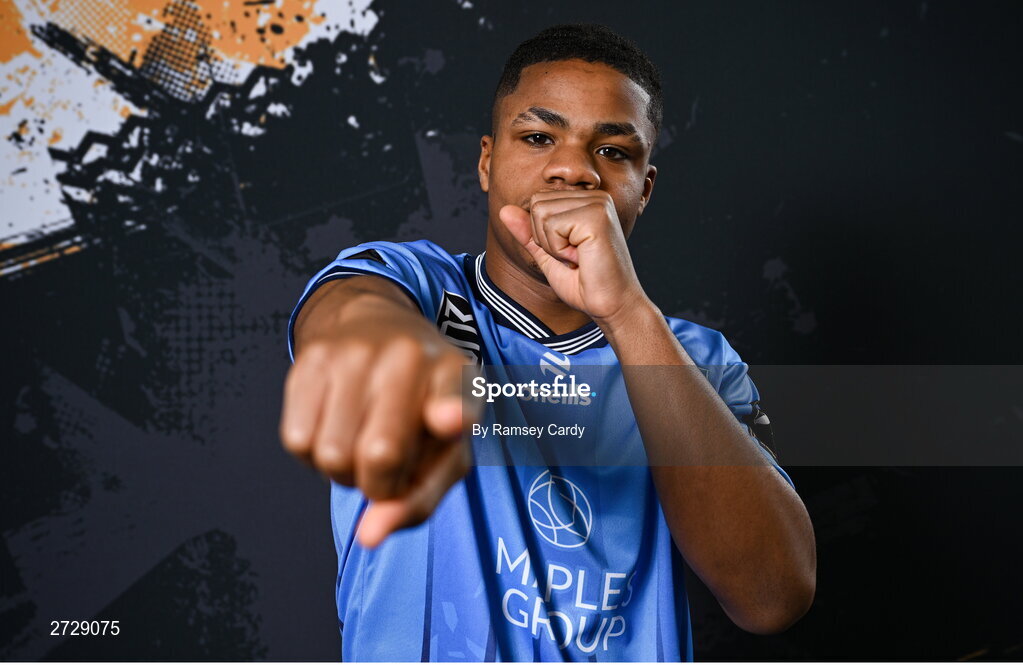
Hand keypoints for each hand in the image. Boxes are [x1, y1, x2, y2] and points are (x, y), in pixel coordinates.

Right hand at [280, 293, 480, 547]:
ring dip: (344, 470)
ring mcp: (353, 353)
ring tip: (361, 442)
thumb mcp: (443, 450)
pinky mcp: (308, 360)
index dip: (452, 414)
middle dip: (380, 484)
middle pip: (380, 456)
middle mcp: (406, 356)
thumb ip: (418, 500)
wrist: (376, 327)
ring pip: (332, 456)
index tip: (450, 420)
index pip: (454, 399)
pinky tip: (334, 428)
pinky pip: (297, 441)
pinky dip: (314, 453)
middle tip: (388, 467)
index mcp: (454, 375)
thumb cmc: (419, 406)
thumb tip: (369, 536)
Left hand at [499, 189, 650, 323]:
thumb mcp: (548, 254)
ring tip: (579, 257)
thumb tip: (504, 210)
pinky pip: (552, 226)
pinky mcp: (596, 216)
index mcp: (587, 201)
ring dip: (553, 245)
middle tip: (574, 257)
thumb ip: (528, 232)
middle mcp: (595, 196)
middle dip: (546, 239)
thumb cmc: (586, 284)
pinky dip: (560, 250)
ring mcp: (597, 204)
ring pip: (541, 213)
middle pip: (537, 204)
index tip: (570, 253)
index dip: (544, 235)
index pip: (538, 202)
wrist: (611, 306)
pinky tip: (582, 258)